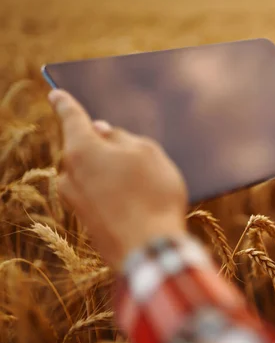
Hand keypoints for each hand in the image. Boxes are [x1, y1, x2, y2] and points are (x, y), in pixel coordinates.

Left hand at [48, 89, 187, 269]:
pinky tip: (138, 199)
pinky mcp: (88, 222)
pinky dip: (113, 192)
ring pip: (91, 173)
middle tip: (128, 146)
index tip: (55, 93)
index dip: (66, 103)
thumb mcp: (148, 153)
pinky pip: (98, 195)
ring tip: (143, 178)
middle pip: (83, 148)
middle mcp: (70, 174)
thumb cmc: (152, 194)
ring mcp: (76, 201)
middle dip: (100, 144)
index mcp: (82, 149)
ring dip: (109, 171)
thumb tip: (102, 132)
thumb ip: (122, 137)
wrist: (149, 249)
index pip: (71, 117)